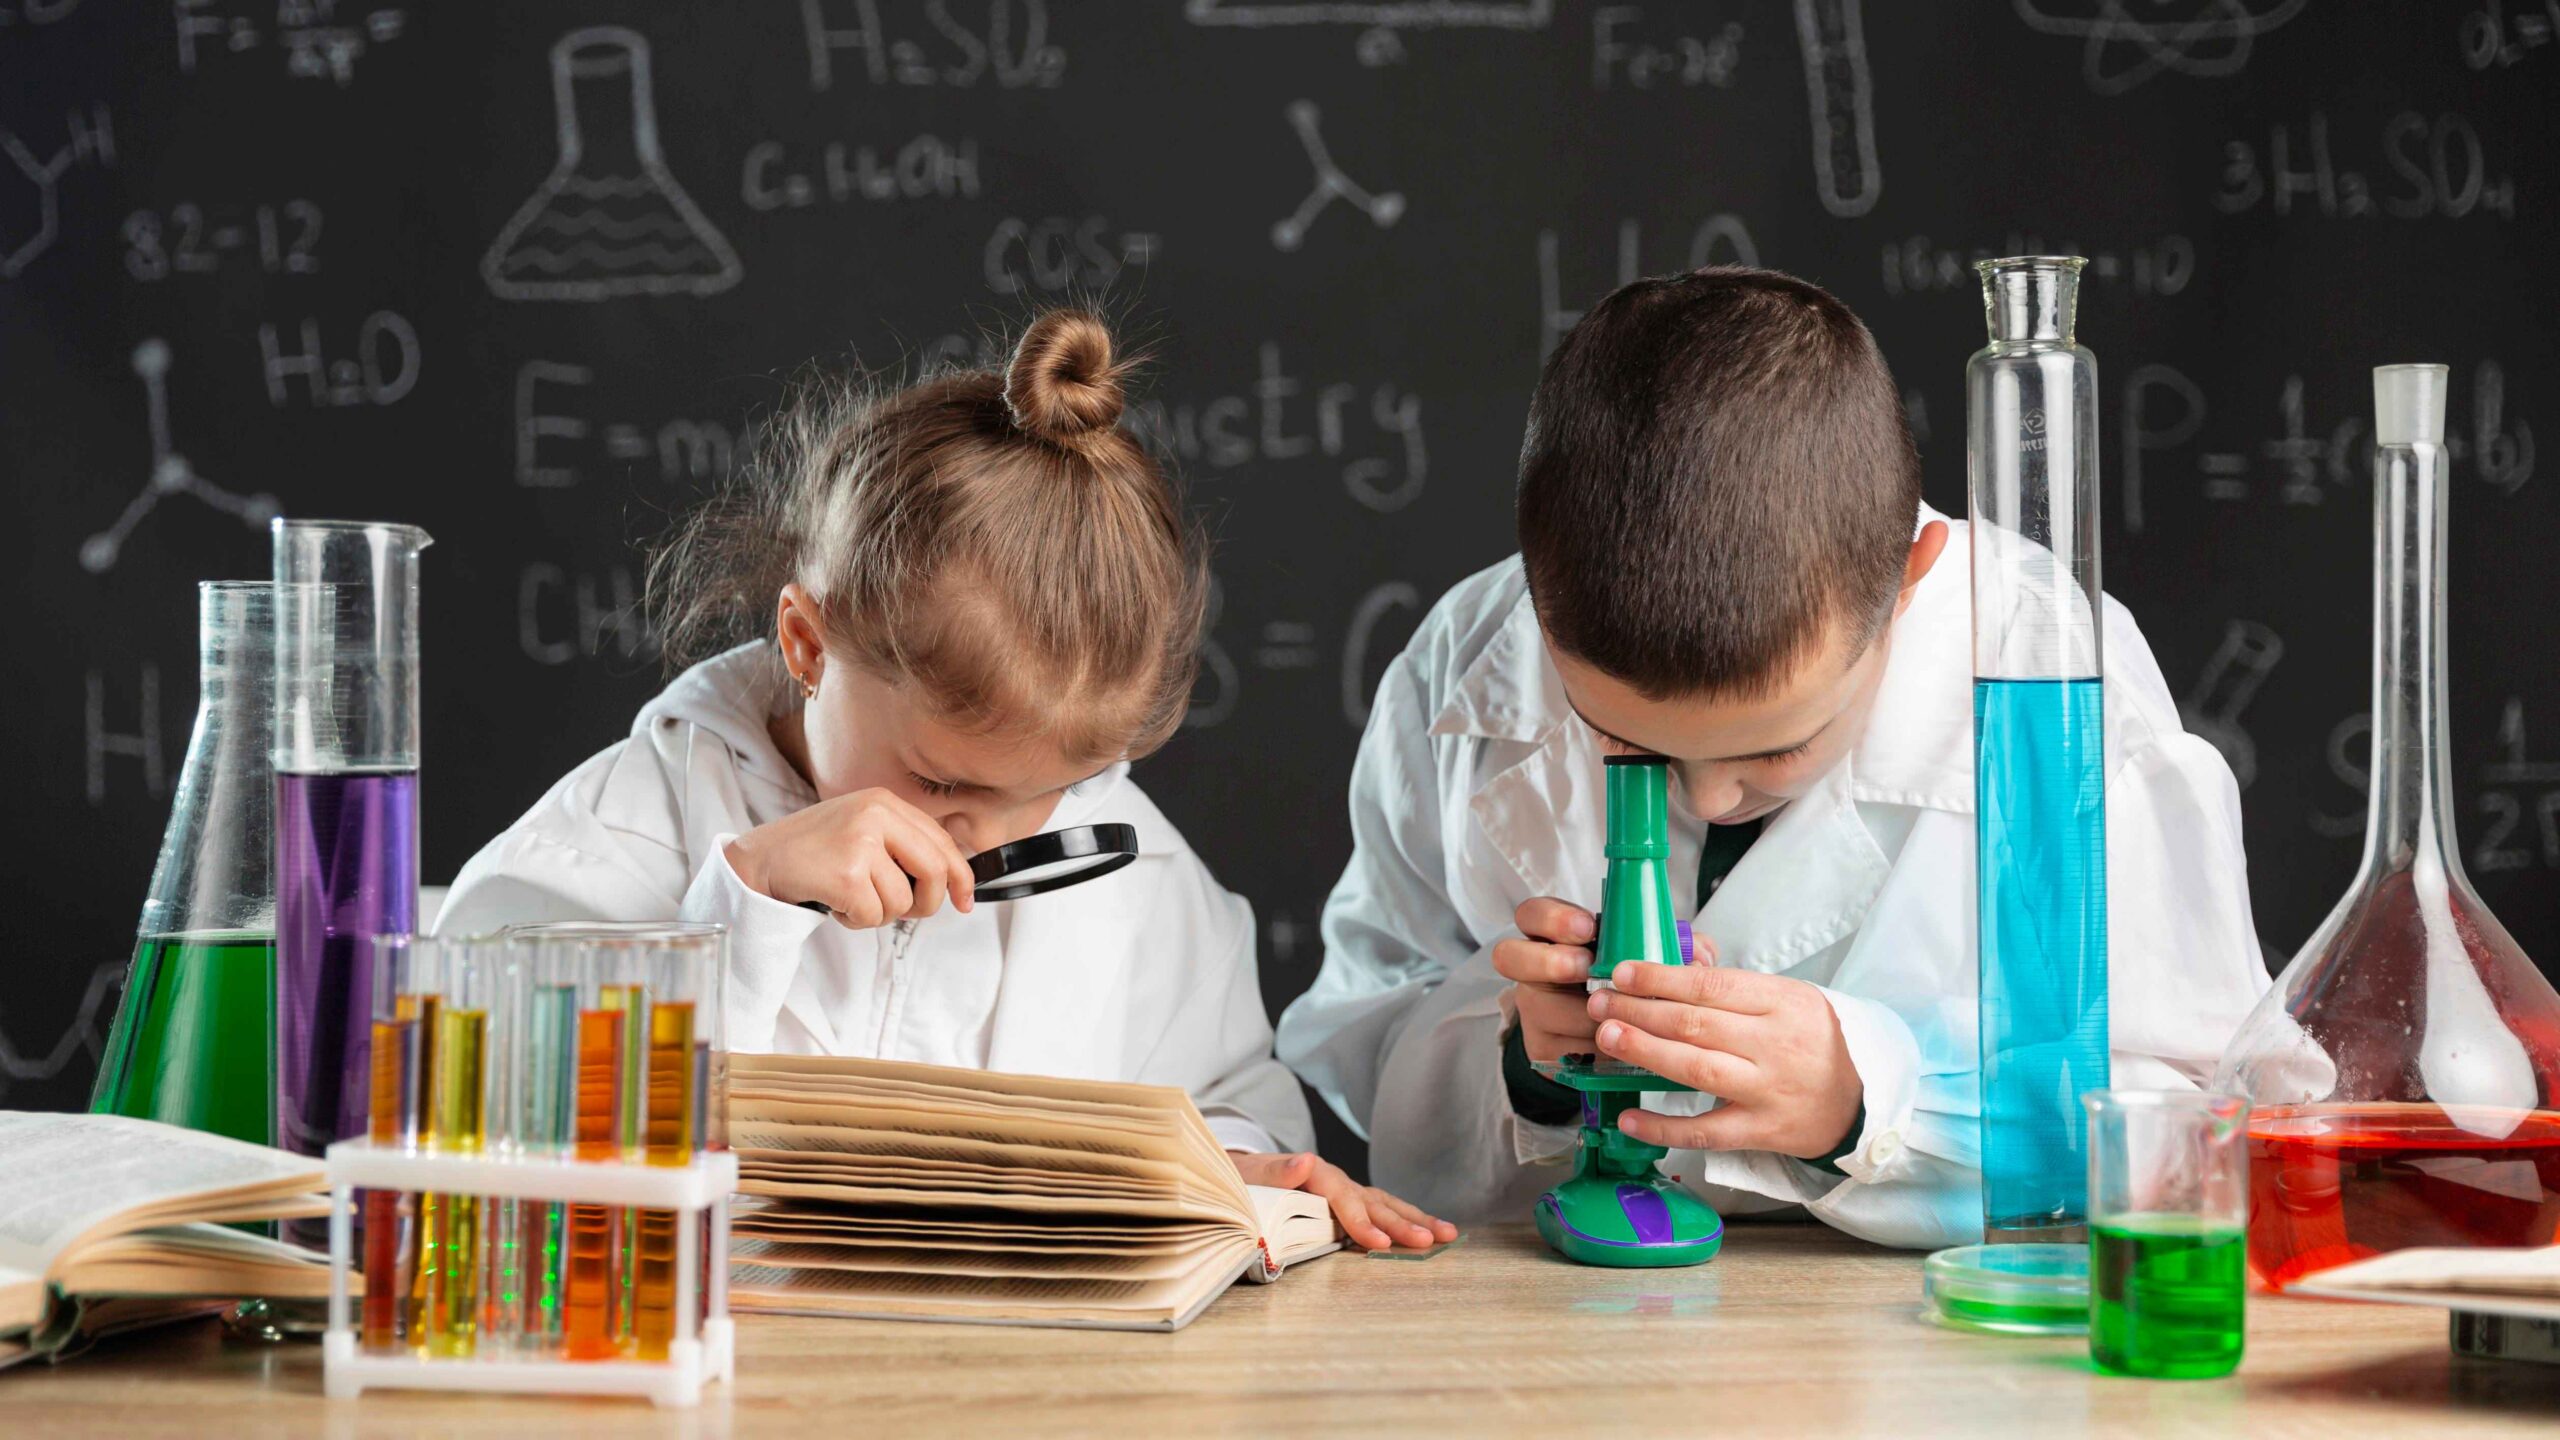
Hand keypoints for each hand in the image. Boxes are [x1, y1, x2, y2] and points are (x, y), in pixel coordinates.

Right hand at [725, 788, 975, 927]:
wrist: (758, 860)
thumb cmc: (812, 852)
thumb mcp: (861, 831)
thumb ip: (901, 846)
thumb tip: (950, 880)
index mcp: (884, 802)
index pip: (942, 841)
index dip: (960, 875)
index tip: (965, 900)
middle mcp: (875, 816)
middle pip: (934, 871)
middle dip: (927, 903)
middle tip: (908, 912)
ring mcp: (860, 843)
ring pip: (902, 901)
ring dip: (879, 914)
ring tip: (850, 898)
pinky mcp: (846, 874)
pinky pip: (873, 916)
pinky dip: (855, 921)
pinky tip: (834, 904)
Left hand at [1228, 1151, 1459, 1251]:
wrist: (1238, 1172)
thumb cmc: (1242, 1179)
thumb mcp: (1249, 1174)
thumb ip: (1276, 1171)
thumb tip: (1305, 1161)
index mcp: (1313, 1174)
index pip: (1343, 1199)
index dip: (1362, 1222)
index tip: (1380, 1243)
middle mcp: (1335, 1179)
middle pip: (1373, 1201)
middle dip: (1404, 1223)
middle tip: (1432, 1241)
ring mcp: (1344, 1190)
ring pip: (1385, 1204)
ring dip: (1416, 1220)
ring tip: (1448, 1235)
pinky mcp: (1346, 1201)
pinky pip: (1380, 1210)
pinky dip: (1405, 1220)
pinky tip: (1427, 1233)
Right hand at [1492, 897, 1714, 1062]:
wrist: (1611, 1039)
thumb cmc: (1628, 987)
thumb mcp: (1648, 959)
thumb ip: (1673, 947)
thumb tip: (1698, 951)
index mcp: (1556, 937)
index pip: (1532, 914)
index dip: (1553, 918)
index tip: (1587, 927)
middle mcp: (1534, 970)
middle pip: (1509, 955)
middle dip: (1550, 961)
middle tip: (1585, 968)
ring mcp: (1533, 1009)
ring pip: (1540, 1007)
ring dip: (1581, 1012)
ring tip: (1614, 1015)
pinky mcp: (1541, 1047)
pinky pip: (1560, 1046)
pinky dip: (1592, 1046)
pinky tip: (1616, 1045)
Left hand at [1587, 962, 1861, 1160]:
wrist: (1866, 1097)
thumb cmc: (1815, 1039)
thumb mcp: (1788, 998)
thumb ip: (1734, 987)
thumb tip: (1674, 966)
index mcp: (1781, 1002)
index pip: (1713, 986)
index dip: (1662, 978)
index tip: (1622, 973)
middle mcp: (1773, 1044)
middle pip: (1697, 1024)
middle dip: (1641, 1011)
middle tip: (1600, 1003)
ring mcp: (1767, 1090)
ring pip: (1698, 1070)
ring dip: (1647, 1053)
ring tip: (1607, 1038)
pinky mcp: (1761, 1131)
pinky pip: (1707, 1132)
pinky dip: (1665, 1128)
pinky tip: (1629, 1118)